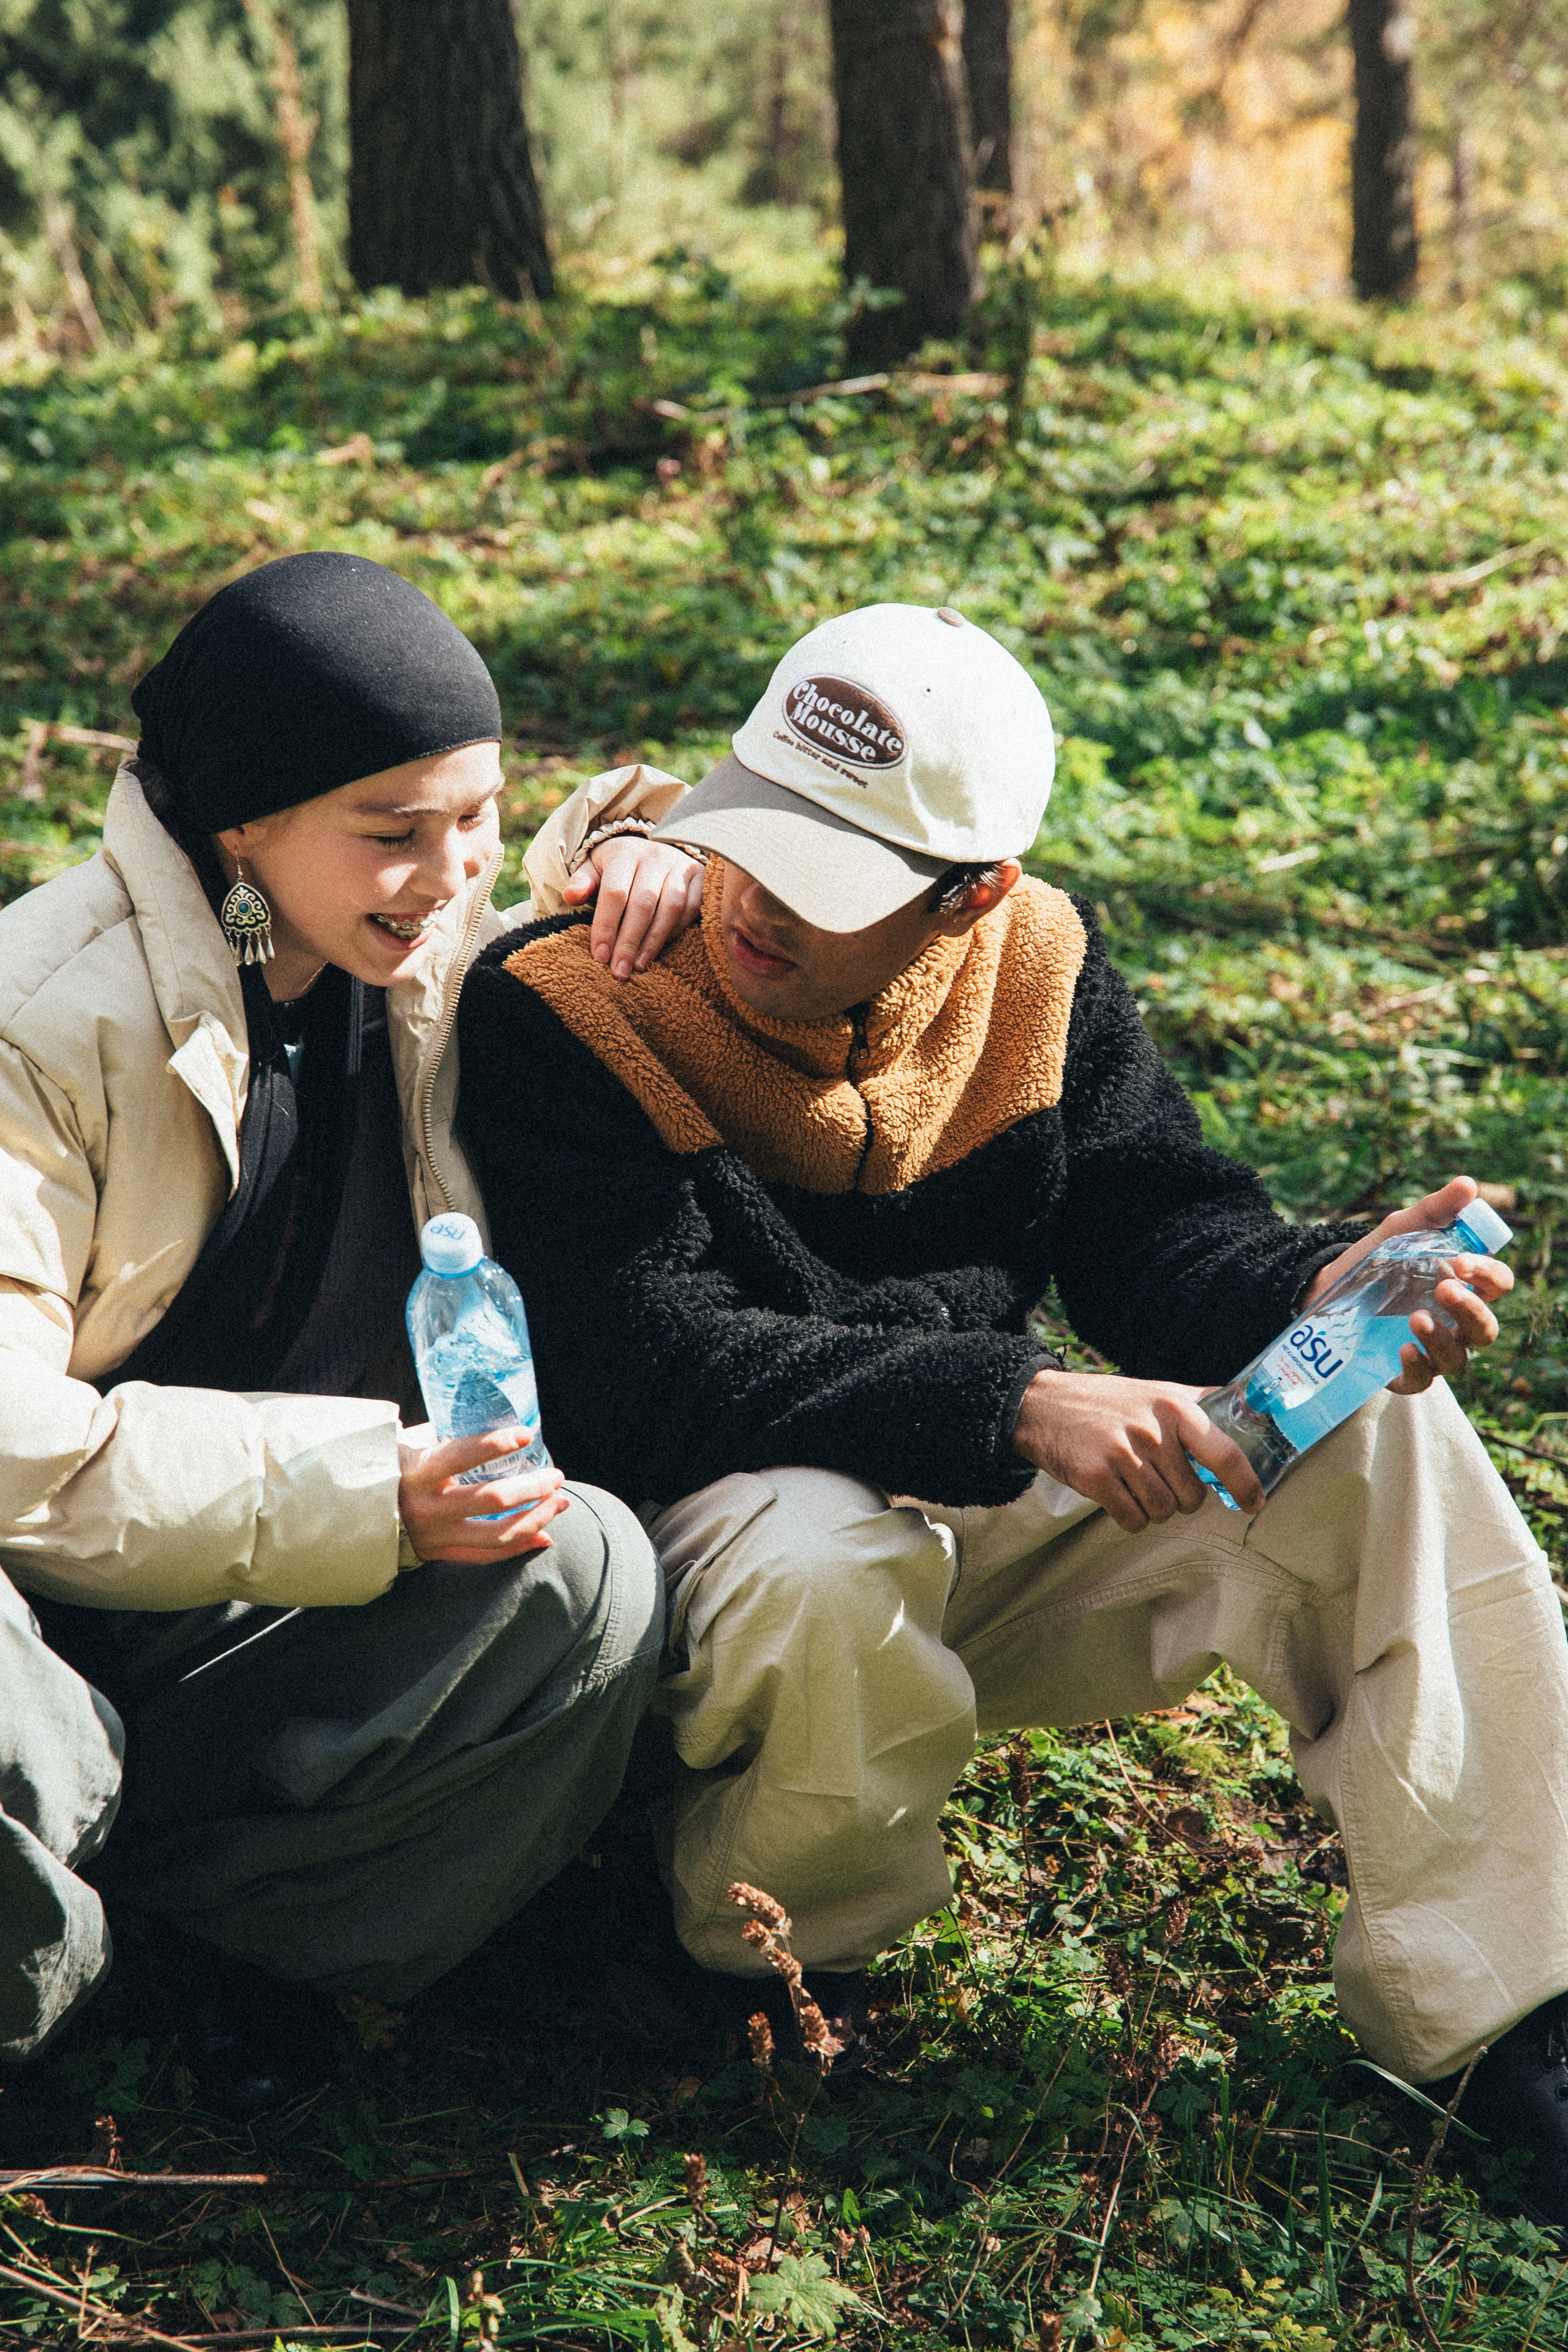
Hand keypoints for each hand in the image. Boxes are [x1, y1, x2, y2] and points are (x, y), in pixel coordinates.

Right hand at [398, 1428, 567, 1564]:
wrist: (356, 1517)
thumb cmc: (390, 1470)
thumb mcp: (407, 1446)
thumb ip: (441, 1435)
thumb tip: (484, 1414)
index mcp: (417, 1472)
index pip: (462, 1455)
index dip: (496, 1443)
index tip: (526, 1433)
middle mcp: (427, 1507)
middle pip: (492, 1499)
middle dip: (533, 1487)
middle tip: (556, 1475)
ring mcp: (435, 1536)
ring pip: (497, 1535)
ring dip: (536, 1518)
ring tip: (560, 1502)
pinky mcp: (440, 1555)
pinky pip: (487, 1557)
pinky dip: (520, 1547)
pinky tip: (545, 1536)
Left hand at [562, 835, 705, 978]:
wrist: (652, 848)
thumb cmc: (617, 867)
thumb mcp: (594, 869)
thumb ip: (582, 883)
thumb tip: (570, 897)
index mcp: (624, 853)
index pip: (614, 893)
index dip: (606, 926)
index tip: (599, 956)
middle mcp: (655, 856)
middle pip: (643, 903)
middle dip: (629, 941)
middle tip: (619, 971)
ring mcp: (681, 866)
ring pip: (671, 907)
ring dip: (654, 940)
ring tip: (639, 965)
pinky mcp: (700, 877)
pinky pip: (692, 908)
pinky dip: (676, 931)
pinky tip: (660, 949)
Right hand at [1013, 1369, 1264, 1531]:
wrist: (1043, 1405)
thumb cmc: (1109, 1402)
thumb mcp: (1157, 1391)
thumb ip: (1200, 1404)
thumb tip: (1253, 1413)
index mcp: (1174, 1406)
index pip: (1225, 1452)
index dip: (1246, 1483)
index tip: (1256, 1502)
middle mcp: (1151, 1430)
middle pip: (1192, 1496)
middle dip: (1181, 1499)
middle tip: (1162, 1481)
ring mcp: (1122, 1454)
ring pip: (1162, 1511)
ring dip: (1154, 1509)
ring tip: (1137, 1486)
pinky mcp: (1095, 1477)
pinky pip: (1132, 1520)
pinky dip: (1131, 1518)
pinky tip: (1119, 1497)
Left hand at [1301, 1174, 1511, 1394]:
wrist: (1326, 1286)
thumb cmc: (1378, 1259)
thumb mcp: (1403, 1230)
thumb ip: (1435, 1211)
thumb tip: (1468, 1184)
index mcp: (1464, 1288)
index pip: (1497, 1285)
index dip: (1488, 1275)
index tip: (1462, 1260)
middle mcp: (1455, 1324)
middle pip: (1485, 1329)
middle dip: (1470, 1310)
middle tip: (1444, 1288)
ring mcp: (1432, 1351)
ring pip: (1458, 1359)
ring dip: (1442, 1340)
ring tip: (1415, 1317)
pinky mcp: (1403, 1372)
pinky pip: (1422, 1381)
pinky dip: (1417, 1368)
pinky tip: (1404, 1349)